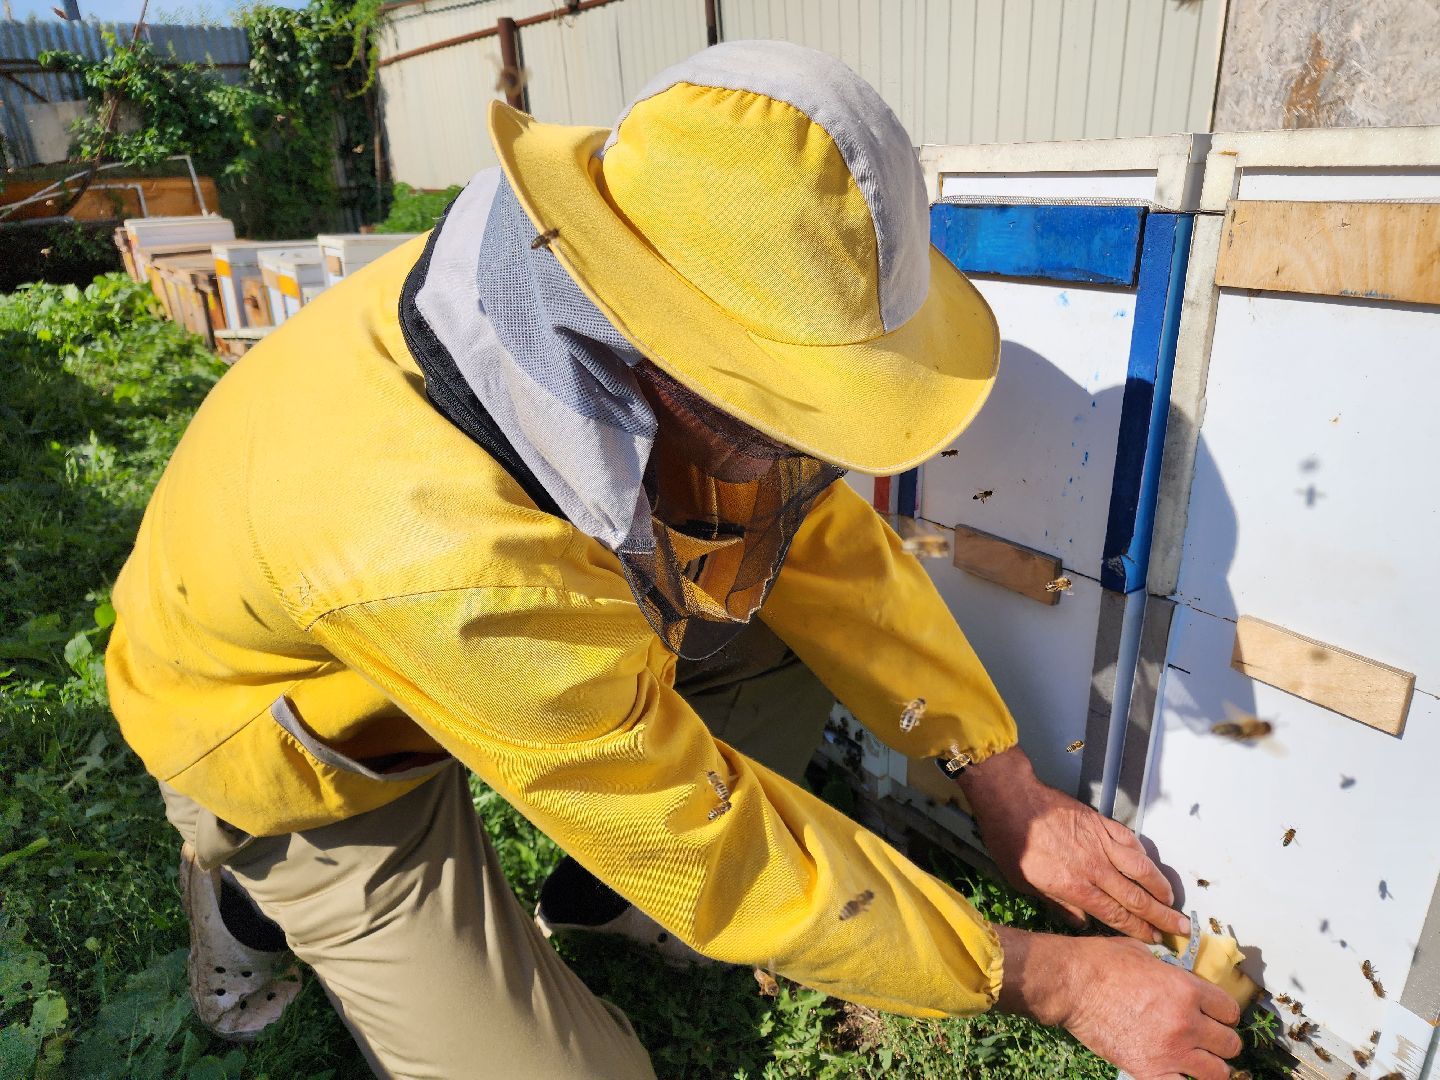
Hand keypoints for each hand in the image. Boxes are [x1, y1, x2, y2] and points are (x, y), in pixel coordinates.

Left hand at [958, 747, 1187, 940]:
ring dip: (1159, 886)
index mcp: (1075, 887)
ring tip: (1172, 901)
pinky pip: (1130, 840)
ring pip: (1140, 868)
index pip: (1116, 914)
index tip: (1155, 940)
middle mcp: (1094, 868)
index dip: (1138, 929)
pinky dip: (1144, 854)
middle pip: (1135, 897)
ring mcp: (1101, 843)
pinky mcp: (1101, 822)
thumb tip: (1084, 923)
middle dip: (1161, 916)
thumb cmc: (1012, 845)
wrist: (1012, 800)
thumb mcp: (1025, 884)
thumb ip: (1058, 904)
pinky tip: (1151, 865)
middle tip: (1181, 929)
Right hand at [995, 927, 1242, 1079]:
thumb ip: (1171, 970)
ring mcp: (1170, 1051)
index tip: (1215, 1015)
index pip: (1231, 1011)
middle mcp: (1187, 1023)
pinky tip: (1178, 1073)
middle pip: (1230, 1044)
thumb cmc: (1101, 962)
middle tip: (1208, 1039)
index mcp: (1187, 990)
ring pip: (1218, 1073)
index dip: (1224, 1013)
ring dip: (1212, 1066)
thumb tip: (1180, 977)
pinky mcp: (1150, 1071)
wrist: (1071, 984)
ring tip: (1200, 1061)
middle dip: (1222, 1041)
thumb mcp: (1144, 954)